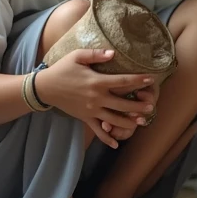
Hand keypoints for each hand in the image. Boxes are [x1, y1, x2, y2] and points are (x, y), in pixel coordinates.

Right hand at [34, 49, 155, 148]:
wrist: (45, 88)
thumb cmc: (62, 69)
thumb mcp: (77, 56)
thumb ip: (96, 54)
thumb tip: (114, 53)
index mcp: (97, 82)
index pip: (123, 82)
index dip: (138, 80)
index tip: (151, 80)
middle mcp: (97, 98)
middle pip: (123, 104)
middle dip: (138, 106)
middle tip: (151, 106)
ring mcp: (91, 110)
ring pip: (114, 119)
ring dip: (128, 122)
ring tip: (141, 122)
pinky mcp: (85, 118)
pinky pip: (97, 131)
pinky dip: (106, 138)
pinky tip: (116, 144)